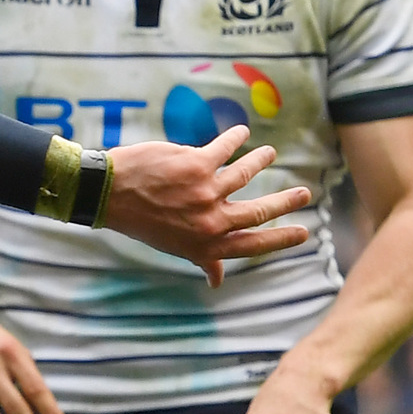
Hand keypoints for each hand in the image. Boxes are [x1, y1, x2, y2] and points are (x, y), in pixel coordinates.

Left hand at [100, 126, 310, 286]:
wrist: (108, 194)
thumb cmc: (140, 220)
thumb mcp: (172, 247)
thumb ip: (201, 259)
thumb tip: (216, 281)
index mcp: (205, 244)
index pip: (252, 245)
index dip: (280, 240)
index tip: (303, 233)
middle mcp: (209, 221)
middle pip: (258, 212)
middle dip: (285, 202)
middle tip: (305, 194)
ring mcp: (204, 192)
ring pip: (245, 173)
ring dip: (260, 161)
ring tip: (270, 154)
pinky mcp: (196, 164)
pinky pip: (225, 148)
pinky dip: (235, 138)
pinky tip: (242, 132)